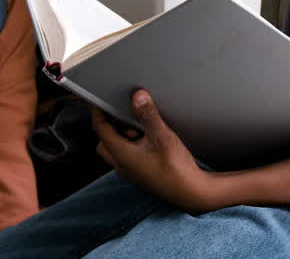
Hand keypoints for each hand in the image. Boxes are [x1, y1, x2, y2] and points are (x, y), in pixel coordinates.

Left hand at [92, 89, 221, 214]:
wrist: (190, 192)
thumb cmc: (176, 169)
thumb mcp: (162, 136)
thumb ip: (148, 115)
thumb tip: (137, 96)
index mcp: (121, 155)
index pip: (100, 129)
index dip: (99, 113)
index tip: (101, 101)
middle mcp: (121, 165)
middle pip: (104, 141)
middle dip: (111, 126)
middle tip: (125, 116)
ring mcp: (130, 172)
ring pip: (115, 150)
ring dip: (122, 137)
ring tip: (141, 128)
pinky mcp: (139, 174)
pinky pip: (126, 157)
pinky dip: (131, 146)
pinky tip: (148, 141)